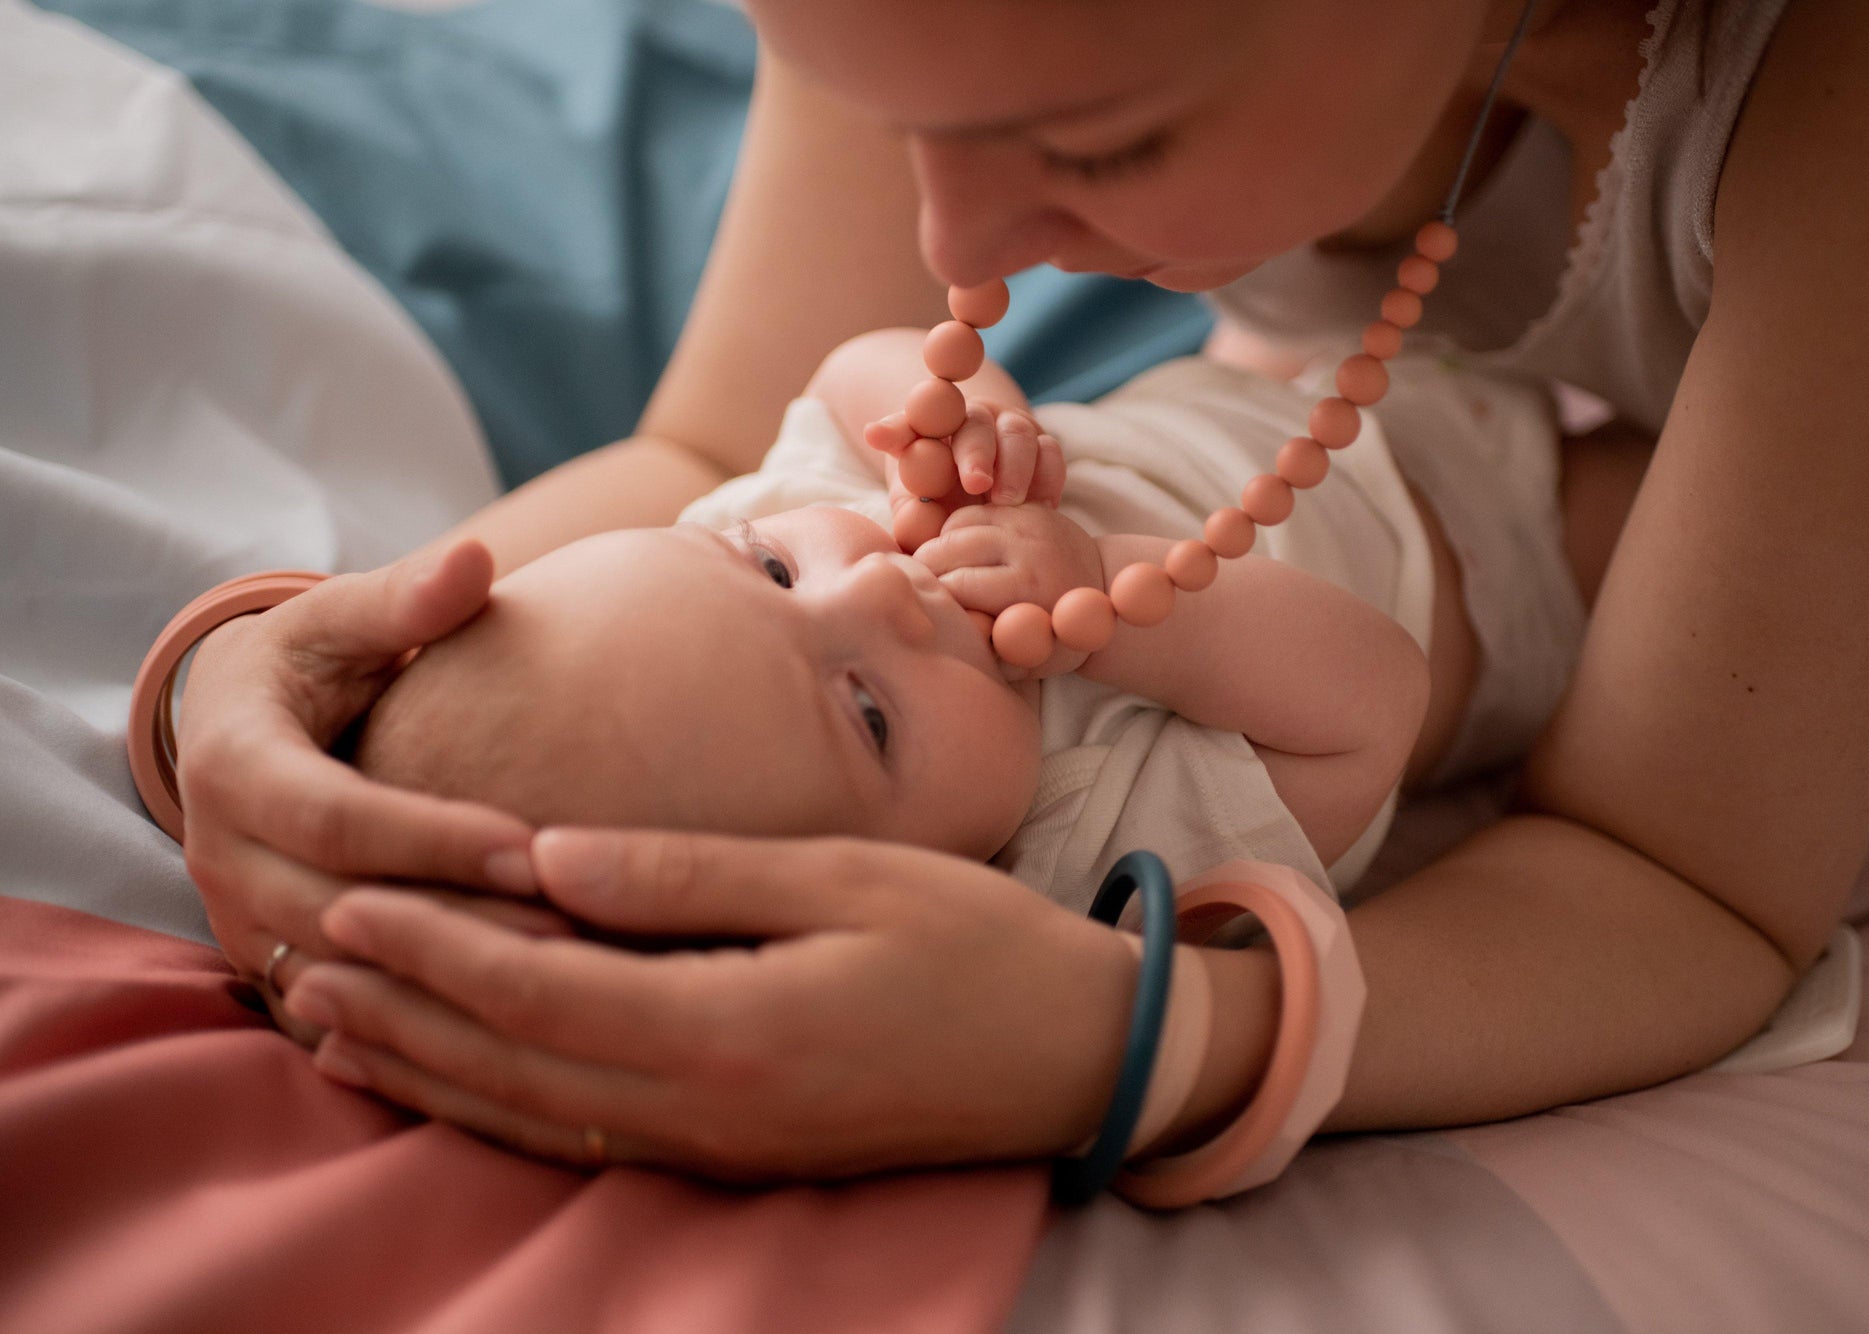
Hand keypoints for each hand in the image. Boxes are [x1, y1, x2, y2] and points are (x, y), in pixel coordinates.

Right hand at [173, 539, 538, 1034]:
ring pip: (347, 972)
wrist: (241, 721)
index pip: (338, 821)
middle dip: (460, 921)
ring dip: (453, 977)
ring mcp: (238, 920)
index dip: (436, 839)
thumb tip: (476, 558)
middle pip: (343, 911)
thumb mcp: (344, 617)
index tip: (536, 846)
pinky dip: (426, 1018)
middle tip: (575, 926)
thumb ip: (406, 595)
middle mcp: (220, 857)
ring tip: (567, 972)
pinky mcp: (271, 961)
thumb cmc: (314, 658)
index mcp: (232, 767)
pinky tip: (518, 1016)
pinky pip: (347, 1009)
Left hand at [281, 828, 1138, 1178]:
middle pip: (511, 1066)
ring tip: (338, 1026)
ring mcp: (719, 1148)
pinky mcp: (736, 1155)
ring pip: (534, 1117)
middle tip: (301, 959)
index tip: (348, 897)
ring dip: (428, 1071)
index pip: (537, 990)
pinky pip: (586, 1139)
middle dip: (402, 1011)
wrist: (1073, 1058)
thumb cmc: (974, 945)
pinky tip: (460, 1082)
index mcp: (727, 1029)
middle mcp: (705, 1110)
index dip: (433, 946)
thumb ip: (688, 874)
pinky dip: (500, 1111)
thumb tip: (546, 855)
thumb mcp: (844, 879)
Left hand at [869, 404, 1064, 549]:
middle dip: (975, 452)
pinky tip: (1039, 506)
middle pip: (973, 422)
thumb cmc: (942, 511)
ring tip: (1008, 502)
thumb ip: (911, 514)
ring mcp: (1008, 427)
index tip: (877, 437)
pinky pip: (1051, 451)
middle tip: (976, 484)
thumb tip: (911, 522)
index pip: (907, 422)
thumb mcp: (919, 513)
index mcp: (928, 431)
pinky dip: (1046, 476)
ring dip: (1015, 466)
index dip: (894, 428)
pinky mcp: (1042, 443)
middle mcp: (969, 419)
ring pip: (1018, 431)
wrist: (991, 509)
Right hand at [915, 504, 1103, 678]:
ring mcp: (1028, 521)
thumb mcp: (1029, 661)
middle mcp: (1029, 548)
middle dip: (925, 570)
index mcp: (1030, 587)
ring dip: (934, 549)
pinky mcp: (1026, 507)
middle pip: (950, 548)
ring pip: (956, 525)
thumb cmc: (1057, 639)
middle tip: (918, 591)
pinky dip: (953, 531)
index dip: (934, 600)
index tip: (927, 614)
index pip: (957, 585)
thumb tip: (951, 639)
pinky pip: (972, 512)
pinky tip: (952, 555)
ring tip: (930, 574)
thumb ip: (989, 654)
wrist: (1103, 593)